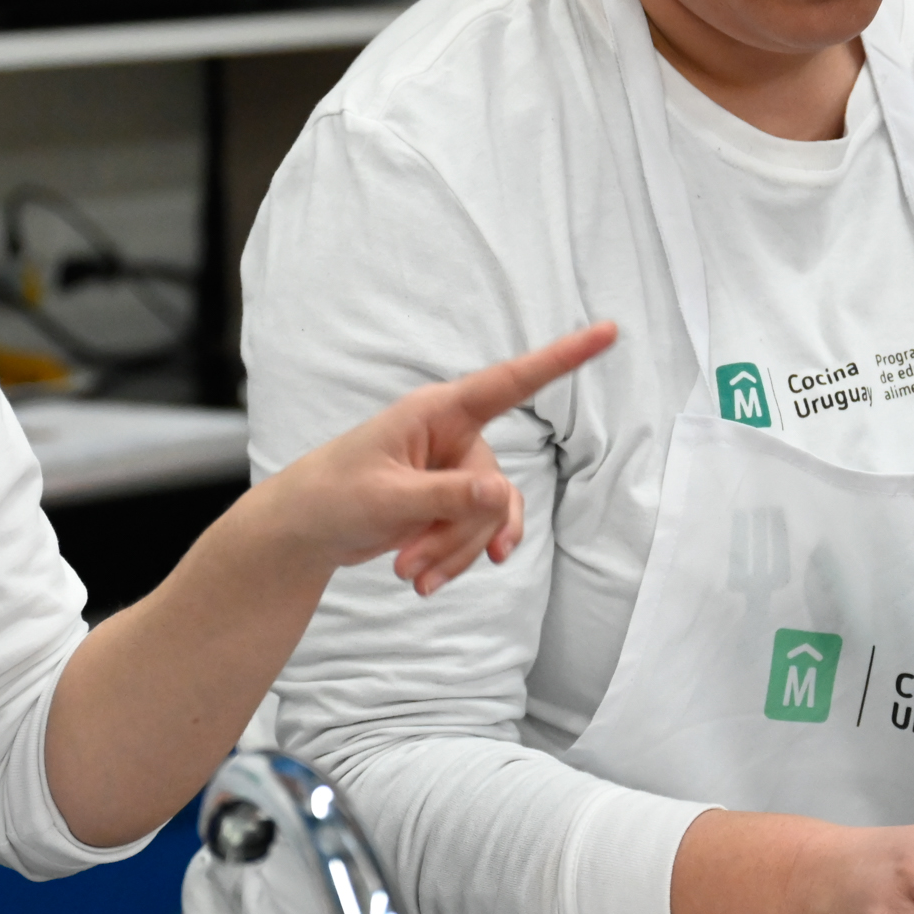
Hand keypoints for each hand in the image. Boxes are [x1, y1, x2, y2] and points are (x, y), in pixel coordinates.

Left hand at [257, 321, 616, 596]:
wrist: (305, 530)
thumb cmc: (334, 496)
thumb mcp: (388, 499)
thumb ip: (448, 497)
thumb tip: (503, 497)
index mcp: (437, 412)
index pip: (511, 381)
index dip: (562, 358)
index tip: (608, 331)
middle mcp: (453, 436)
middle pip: (495, 488)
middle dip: (461, 535)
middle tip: (411, 566)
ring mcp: (454, 472)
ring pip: (489, 518)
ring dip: (454, 553)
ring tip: (409, 576)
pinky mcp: (451, 503)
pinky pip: (478, 533)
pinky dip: (455, 560)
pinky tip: (424, 583)